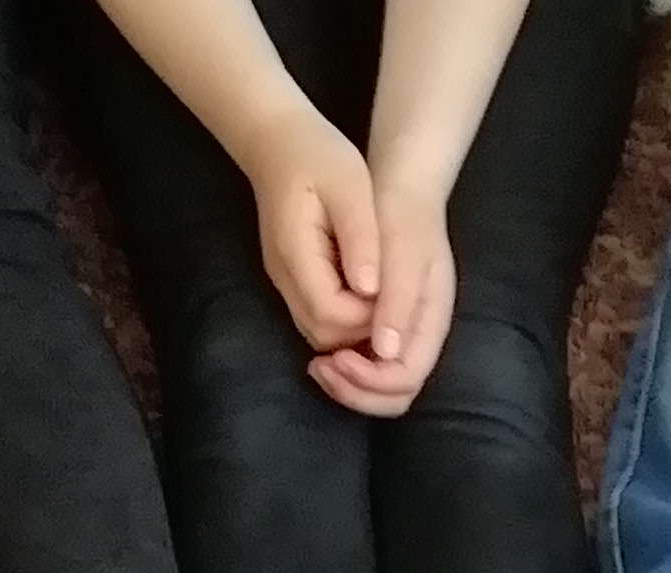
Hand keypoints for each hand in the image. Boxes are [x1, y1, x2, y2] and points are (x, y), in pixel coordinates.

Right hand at [241, 100, 380, 350]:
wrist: (276, 140)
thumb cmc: (318, 155)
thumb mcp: (350, 187)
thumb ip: (360, 239)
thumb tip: (372, 289)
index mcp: (295, 254)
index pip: (330, 314)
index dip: (366, 317)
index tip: (393, 294)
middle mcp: (284, 277)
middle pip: (323, 334)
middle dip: (362, 328)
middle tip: (393, 298)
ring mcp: (284, 281)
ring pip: (319, 331)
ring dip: (355, 326)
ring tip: (384, 296)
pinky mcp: (291, 279)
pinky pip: (318, 315)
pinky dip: (345, 316)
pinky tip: (368, 293)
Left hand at [310, 179, 453, 415]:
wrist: (397, 189)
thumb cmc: (402, 216)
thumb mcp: (403, 251)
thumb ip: (398, 302)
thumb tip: (385, 354)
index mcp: (431, 321)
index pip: (406, 378)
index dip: (370, 380)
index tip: (336, 358)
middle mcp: (418, 336)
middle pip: (394, 394)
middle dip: (356, 390)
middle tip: (320, 368)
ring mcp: (400, 334)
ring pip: (378, 385)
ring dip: (346, 383)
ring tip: (317, 364)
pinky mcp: (381, 327)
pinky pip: (365, 365)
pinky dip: (343, 366)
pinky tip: (321, 351)